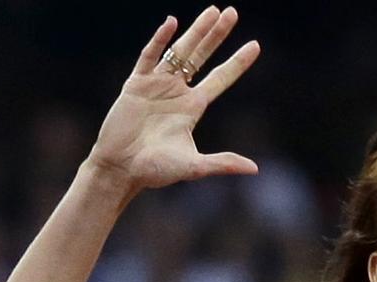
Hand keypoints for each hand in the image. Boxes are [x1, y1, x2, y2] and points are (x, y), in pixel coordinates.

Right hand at [89, 6, 260, 189]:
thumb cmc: (156, 171)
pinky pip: (149, 57)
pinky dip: (159, 41)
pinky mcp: (135, 84)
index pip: (221, 78)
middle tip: (232, 12)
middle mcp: (177, 92)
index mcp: (192, 107)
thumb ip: (222, 163)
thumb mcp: (194, 166)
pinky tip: (171, 23)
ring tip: (212, 11)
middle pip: (201, 56)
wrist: (121, 169)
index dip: (237, 62)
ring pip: (179, 51)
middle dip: (217, 35)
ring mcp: (156, 85)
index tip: (255, 45)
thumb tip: (255, 169)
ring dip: (195, 31)